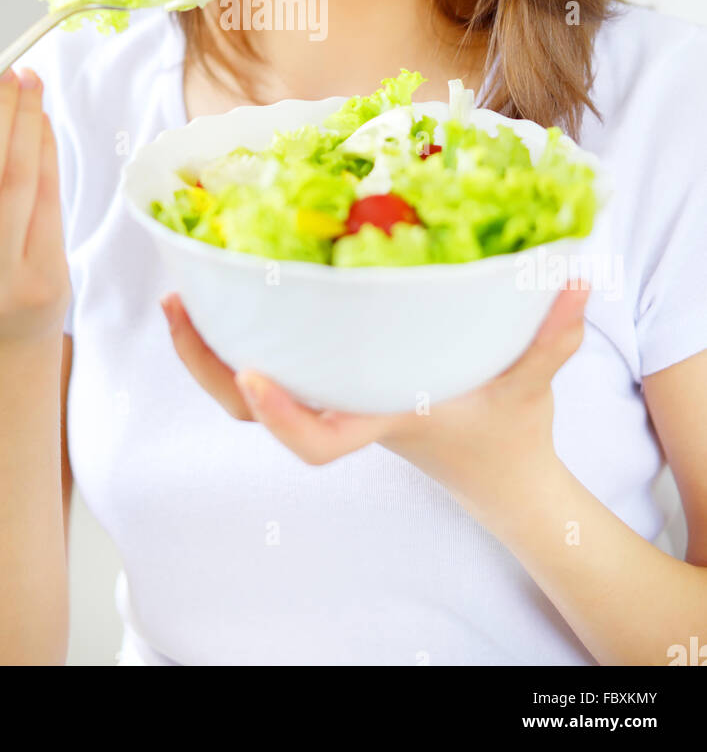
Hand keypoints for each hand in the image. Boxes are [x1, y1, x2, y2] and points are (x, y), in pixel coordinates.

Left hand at [160, 281, 590, 516]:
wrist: (495, 469)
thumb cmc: (505, 433)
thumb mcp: (531, 384)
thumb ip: (552, 338)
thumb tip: (575, 281)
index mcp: (383, 420)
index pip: (320, 441)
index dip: (281, 416)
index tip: (251, 374)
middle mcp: (344, 409)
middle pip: (253, 414)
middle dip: (205, 366)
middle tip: (176, 305)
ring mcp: (332, 397)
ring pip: (248, 393)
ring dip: (207, 348)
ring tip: (180, 294)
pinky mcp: (332, 378)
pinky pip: (272, 363)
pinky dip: (239, 333)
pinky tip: (226, 289)